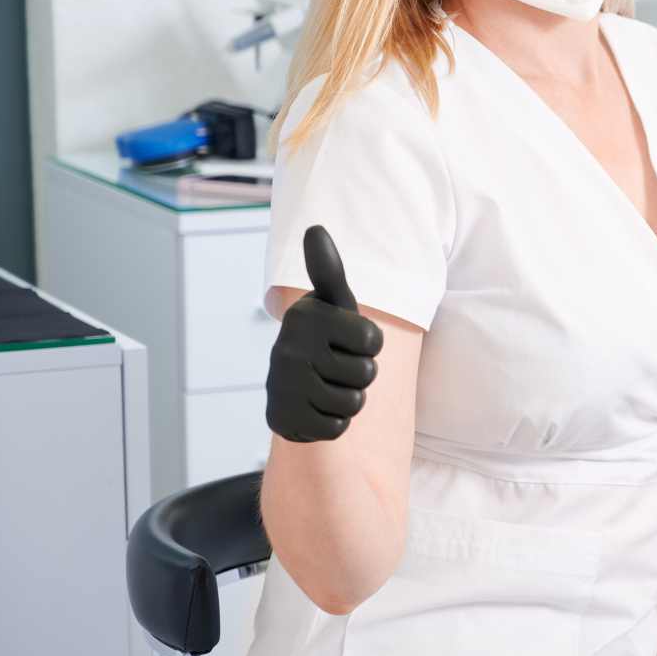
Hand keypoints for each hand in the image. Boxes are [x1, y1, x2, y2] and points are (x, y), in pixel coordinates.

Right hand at [265, 225, 382, 441]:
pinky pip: (338, 427)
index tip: (347, 340)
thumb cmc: (323, 338)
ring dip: (349, 399)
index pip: (374, 341)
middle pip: (367, 374)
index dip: (369, 345)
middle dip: (360, 374)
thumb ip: (328, 271)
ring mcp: (282, 387)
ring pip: (354, 402)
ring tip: (327, 385)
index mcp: (306, 317)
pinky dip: (335, 422)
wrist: (290, 387)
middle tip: (337, 366)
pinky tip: (317, 407)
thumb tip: (314, 228)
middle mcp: (287, 349)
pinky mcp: (283, 420)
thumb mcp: (330, 303)